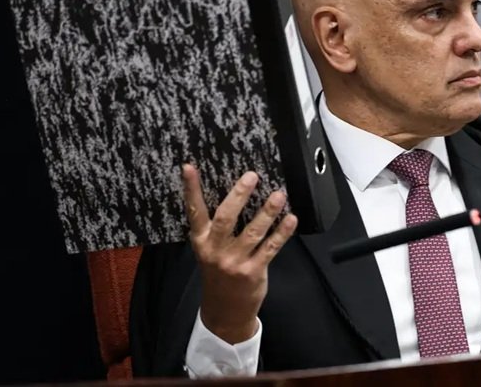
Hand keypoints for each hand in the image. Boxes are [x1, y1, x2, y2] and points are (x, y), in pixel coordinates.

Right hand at [183, 164, 297, 343]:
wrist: (224, 312)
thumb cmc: (219, 274)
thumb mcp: (209, 251)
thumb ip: (216, 228)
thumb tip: (235, 194)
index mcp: (201, 241)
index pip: (194, 211)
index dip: (191, 189)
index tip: (189, 167)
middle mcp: (215, 249)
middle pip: (226, 217)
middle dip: (239, 195)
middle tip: (251, 176)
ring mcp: (234, 261)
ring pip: (253, 231)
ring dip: (267, 211)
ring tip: (278, 195)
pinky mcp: (253, 271)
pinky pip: (270, 247)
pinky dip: (282, 232)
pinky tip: (291, 219)